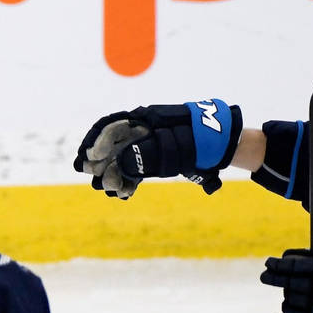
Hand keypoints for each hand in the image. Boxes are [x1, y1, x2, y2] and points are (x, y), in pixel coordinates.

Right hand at [73, 100, 241, 197]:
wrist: (224, 145)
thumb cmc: (204, 138)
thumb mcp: (180, 144)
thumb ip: (152, 153)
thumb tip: (123, 164)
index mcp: (145, 119)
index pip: (112, 125)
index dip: (96, 140)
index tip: (87, 156)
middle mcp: (142, 131)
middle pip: (113, 144)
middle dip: (100, 161)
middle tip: (91, 177)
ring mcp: (147, 146)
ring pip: (121, 159)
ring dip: (112, 174)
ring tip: (109, 189)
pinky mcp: (154, 161)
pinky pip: (134, 170)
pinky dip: (127, 181)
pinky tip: (123, 192)